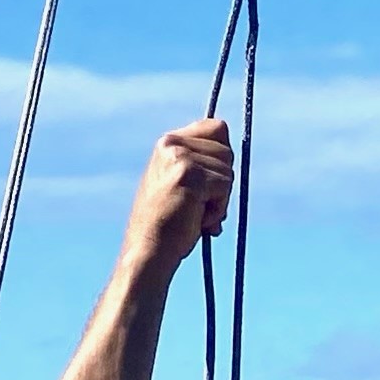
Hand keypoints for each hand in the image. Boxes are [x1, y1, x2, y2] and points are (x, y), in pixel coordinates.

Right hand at [120, 120, 233, 286]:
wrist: (148, 251)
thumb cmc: (168, 224)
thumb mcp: (179, 184)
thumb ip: (199, 166)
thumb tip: (230, 162)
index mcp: (168, 142)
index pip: (217, 127)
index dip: (222, 155)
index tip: (210, 181)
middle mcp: (171, 143)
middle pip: (227, 151)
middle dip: (221, 183)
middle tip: (198, 206)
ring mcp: (180, 157)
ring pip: (228, 170)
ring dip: (220, 198)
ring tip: (194, 214)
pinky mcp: (189, 174)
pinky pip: (225, 186)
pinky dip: (218, 208)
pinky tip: (196, 220)